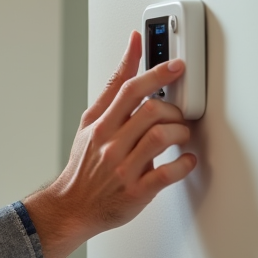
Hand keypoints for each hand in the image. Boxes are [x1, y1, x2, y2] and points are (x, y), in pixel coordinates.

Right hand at [26, 30, 196, 257]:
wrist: (72, 206)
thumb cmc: (85, 165)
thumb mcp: (89, 123)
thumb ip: (112, 90)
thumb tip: (131, 51)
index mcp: (100, 125)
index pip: (129, 90)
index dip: (156, 73)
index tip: (176, 65)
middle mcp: (110, 145)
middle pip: (150, 111)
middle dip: (173, 110)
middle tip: (177, 115)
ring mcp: (123, 169)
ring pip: (160, 138)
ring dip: (180, 133)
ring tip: (181, 136)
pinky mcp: (136, 192)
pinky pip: (167, 174)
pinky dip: (184, 164)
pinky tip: (186, 160)